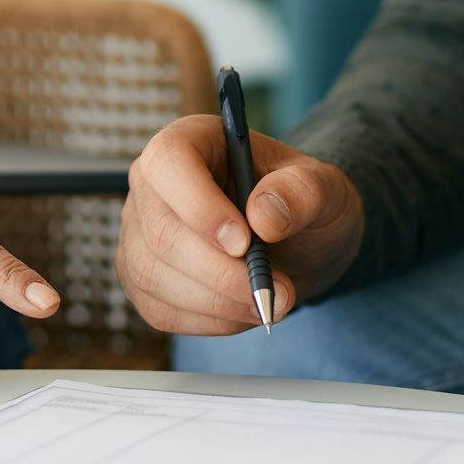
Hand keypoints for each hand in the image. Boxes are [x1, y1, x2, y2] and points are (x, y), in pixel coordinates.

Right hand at [117, 116, 364, 334]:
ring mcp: (140, 233)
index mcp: (191, 141)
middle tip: (277, 291)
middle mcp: (153, 185)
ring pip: (154, 276)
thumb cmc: (302, 205)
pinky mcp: (142, 278)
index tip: (244, 242)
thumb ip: (302, 193)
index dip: (199, 206)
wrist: (297, 243)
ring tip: (270, 302)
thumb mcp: (323, 188)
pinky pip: (161, 309)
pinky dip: (209, 321)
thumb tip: (263, 217)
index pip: (168, 164)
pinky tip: (244, 311)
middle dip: (222, 274)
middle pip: (161, 233)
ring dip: (218, 303)